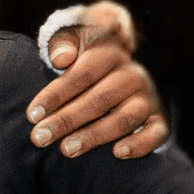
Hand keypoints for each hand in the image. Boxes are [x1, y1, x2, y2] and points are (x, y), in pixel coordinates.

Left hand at [31, 0, 166, 159]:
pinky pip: (155, 132)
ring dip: (94, 135)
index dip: (56, 95)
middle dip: (66, 120)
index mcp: (111, 53)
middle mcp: (133, 74)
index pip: (82, 74)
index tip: (32, 115)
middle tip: (39, 138)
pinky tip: (118, 153)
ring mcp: (149, 97)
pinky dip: (140, 144)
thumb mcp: (74, 40)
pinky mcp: (160, 118)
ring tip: (66, 149)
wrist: (122, 72)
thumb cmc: (86, 59)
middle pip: (99, 99)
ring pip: (123, 118)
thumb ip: (62, 43)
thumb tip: (60, 58)